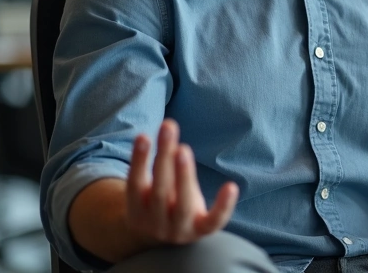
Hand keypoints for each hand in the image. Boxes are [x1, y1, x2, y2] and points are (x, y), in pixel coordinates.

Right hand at [125, 119, 238, 244]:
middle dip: (164, 159)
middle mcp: (156, 223)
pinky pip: (214, 221)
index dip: (139, 161)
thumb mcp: (155, 186)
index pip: (136, 184)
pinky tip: (231, 186)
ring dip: (183, 175)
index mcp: (138, 210)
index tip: (142, 136)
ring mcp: (179, 230)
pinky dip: (223, 205)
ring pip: (182, 204)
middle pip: (159, 191)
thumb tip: (169, 128)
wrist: (169, 238)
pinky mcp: (203, 232)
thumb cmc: (163, 202)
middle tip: (168, 129)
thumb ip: (162, 162)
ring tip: (182, 148)